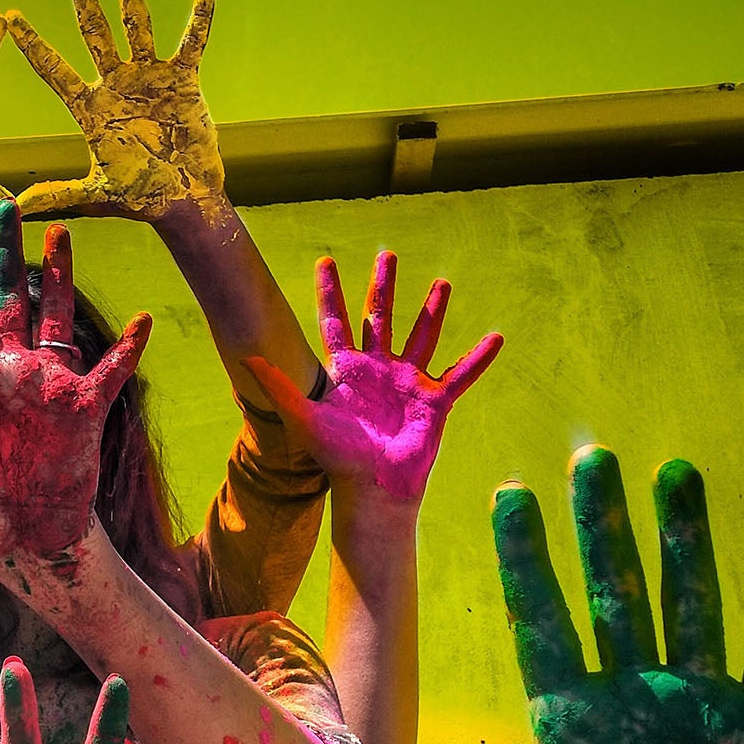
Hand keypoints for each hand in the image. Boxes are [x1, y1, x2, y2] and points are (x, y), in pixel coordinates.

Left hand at [0, 200, 149, 562]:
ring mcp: (47, 389)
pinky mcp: (83, 412)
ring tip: (60, 233)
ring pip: (52, 317)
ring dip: (57, 277)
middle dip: (5, 251)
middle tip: (3, 205)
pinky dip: (127, 350)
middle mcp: (8, 373)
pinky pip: (109, 373)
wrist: (18, 547)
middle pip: (6, 297)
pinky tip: (144, 321)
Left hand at [6, 0, 225, 221]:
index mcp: (91, 108)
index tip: (10, 16)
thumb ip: (57, 194)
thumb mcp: (94, 195)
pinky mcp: (183, 80)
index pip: (55, 70)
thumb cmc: (141, 199)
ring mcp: (149, 78)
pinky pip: (192, 41)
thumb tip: (14, 207)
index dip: (33, 45)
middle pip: (95, 31)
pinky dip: (200, 16)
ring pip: (136, 23)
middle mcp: (117, 84)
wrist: (185, 200)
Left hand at [243, 252, 502, 501]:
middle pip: (379, 318)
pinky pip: (460, 375)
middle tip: (387, 255)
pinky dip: (477, 359)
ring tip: (442, 283)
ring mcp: (406, 383)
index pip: (335, 321)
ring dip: (432, 310)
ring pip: (421, 336)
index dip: (330, 292)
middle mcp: (377, 370)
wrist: (372, 488)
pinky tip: (495, 339)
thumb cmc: (336, 458)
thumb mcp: (303, 418)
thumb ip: (280, 386)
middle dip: (383, 287)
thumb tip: (248, 358)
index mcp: (346, 371)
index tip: (325, 261)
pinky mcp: (433, 401)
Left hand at [337, 448, 743, 743]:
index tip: (509, 497)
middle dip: (601, 528)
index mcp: (568, 720)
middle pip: (612, 593)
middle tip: (592, 457)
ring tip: (673, 472)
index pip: (540, 622)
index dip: (525, 561)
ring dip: (683, 540)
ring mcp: (697, 706)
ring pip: (687, 602)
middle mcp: (630, 698)